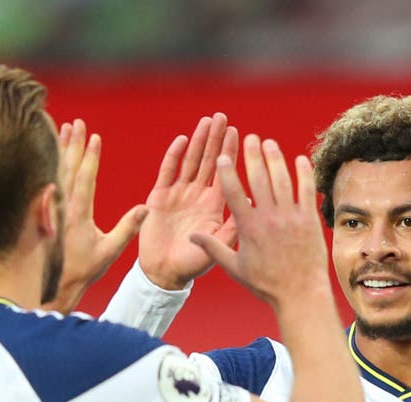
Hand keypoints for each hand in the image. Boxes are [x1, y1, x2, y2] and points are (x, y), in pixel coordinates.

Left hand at [47, 119, 147, 313]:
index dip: (91, 156)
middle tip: (76, 122)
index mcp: (78, 214)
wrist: (52, 285)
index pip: (86, 178)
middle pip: (66, 167)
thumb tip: (147, 208)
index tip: (94, 136)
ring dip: (59, 148)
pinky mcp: (41, 211)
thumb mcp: (109, 252)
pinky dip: (47, 163)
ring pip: (54, 171)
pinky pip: (45, 181)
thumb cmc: (83, 270)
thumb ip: (127, 229)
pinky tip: (48, 152)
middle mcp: (61, 207)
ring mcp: (49, 208)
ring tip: (62, 127)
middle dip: (72, 143)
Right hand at [139, 113, 238, 289]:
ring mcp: (178, 195)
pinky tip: (182, 141)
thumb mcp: (219, 249)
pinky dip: (174, 157)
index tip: (240, 133)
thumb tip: (251, 203)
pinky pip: (168, 173)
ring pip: (191, 162)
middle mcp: (198, 196)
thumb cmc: (192, 265)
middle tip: (223, 117)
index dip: (230, 154)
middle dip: (216, 139)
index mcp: (214, 207)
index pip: (225, 175)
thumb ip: (231, 228)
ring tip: (206, 122)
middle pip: (209, 162)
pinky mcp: (159, 198)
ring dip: (199, 141)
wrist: (164, 275)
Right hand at [191, 136, 328, 308]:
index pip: (233, 194)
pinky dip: (303, 173)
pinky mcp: (309, 220)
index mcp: (248, 228)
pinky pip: (306, 191)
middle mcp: (269, 218)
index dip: (227, 173)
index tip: (223, 157)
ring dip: (275, 159)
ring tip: (269, 143)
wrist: (299, 293)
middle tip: (249, 138)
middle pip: (259, 179)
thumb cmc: (265, 283)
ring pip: (282, 180)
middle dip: (253, 156)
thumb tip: (191, 236)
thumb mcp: (234, 267)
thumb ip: (213, 247)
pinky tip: (299, 159)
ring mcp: (291, 217)